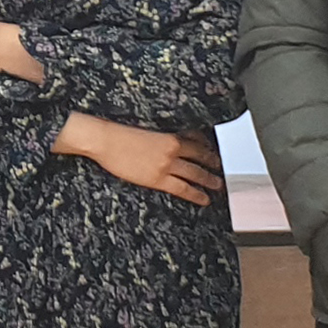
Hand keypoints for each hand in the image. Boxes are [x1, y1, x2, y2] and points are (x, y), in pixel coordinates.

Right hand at [55, 113, 223, 203]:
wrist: (106, 140)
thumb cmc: (119, 133)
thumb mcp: (145, 129)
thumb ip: (160, 137)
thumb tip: (169, 142)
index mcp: (169, 134)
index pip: (195, 140)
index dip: (206, 147)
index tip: (212, 151)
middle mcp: (172, 149)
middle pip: (199, 157)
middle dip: (212, 164)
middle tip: (220, 169)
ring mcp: (166, 164)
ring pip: (195, 173)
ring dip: (209, 180)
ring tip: (217, 185)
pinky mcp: (158, 179)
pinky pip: (183, 188)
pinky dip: (196, 194)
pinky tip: (204, 198)